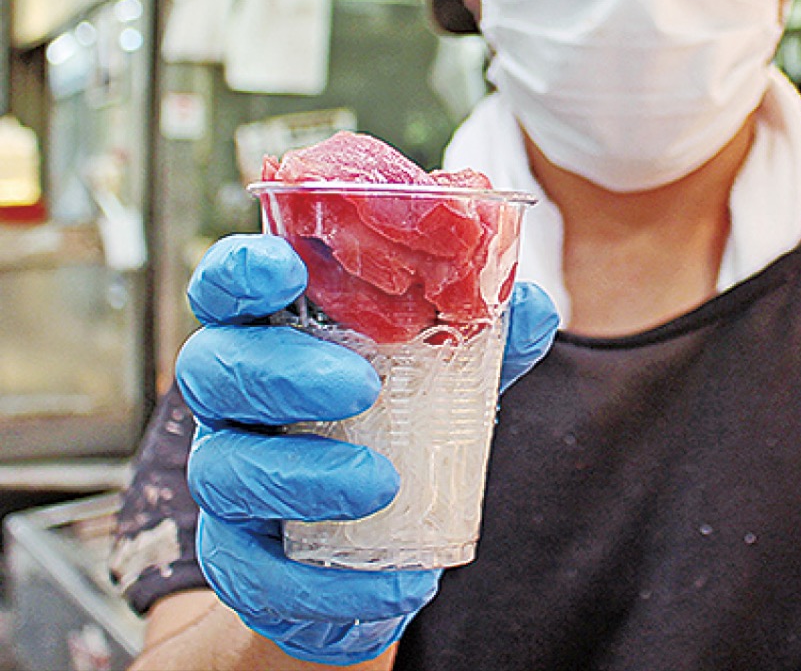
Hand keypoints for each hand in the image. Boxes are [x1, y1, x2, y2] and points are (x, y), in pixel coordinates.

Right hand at [175, 235, 558, 665]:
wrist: (367, 545)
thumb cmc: (397, 420)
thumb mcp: (443, 370)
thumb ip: (483, 335)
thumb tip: (533, 306)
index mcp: (272, 331)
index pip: (226, 287)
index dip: (240, 272)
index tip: (285, 270)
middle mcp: (233, 397)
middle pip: (212, 369)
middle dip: (281, 373)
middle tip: (361, 386)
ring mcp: (227, 474)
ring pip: (224, 469)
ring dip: (302, 476)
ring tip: (383, 484)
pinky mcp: (237, 556)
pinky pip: (255, 574)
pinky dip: (324, 585)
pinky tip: (399, 586)